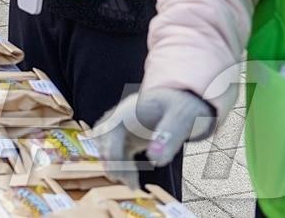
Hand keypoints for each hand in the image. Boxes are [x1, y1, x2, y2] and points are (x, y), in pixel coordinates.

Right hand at [93, 90, 215, 186]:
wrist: (179, 100)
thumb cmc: (181, 106)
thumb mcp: (182, 118)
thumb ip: (169, 136)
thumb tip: (156, 161)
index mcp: (127, 111)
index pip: (109, 133)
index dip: (114, 156)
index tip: (127, 177)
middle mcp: (117, 119)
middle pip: (103, 142)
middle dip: (113, 164)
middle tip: (130, 182)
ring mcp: (119, 129)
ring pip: (106, 150)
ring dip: (117, 168)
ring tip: (133, 185)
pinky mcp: (124, 138)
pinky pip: (115, 155)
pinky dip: (122, 169)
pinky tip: (133, 181)